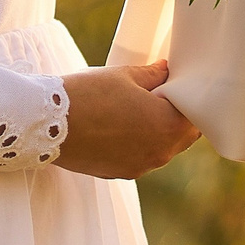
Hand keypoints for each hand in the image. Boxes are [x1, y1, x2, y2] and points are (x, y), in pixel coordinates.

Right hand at [53, 62, 199, 178]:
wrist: (47, 126)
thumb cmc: (89, 95)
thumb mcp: (125, 76)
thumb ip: (154, 75)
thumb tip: (166, 70)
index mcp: (168, 127)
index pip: (198, 115)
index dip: (192, 98)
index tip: (181, 84)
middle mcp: (159, 153)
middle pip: (184, 134)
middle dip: (178, 115)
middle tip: (164, 93)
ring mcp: (139, 167)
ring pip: (162, 147)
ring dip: (159, 130)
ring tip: (140, 107)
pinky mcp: (119, 173)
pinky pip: (141, 157)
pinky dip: (140, 143)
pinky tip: (123, 124)